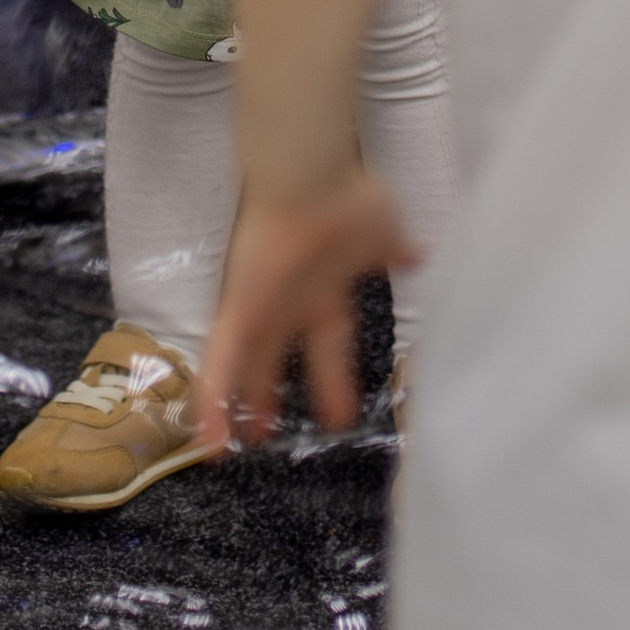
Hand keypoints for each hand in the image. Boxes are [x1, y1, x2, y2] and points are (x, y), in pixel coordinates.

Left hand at [198, 172, 418, 452]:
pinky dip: (214, 402)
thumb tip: (420, 255)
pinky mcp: (239, 310)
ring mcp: (261, 308)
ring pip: (242, 366)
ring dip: (237, 405)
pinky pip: (221, 364)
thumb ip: (397, 251)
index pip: (327, 344)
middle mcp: (290, 303)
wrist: (315, 180)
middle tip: (263, 431)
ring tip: (226, 449)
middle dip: (268, 395)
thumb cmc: (351, 205)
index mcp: (326, 292)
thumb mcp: (385, 232)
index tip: (338, 416)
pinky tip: (209, 441)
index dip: (332, 381)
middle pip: (273, 359)